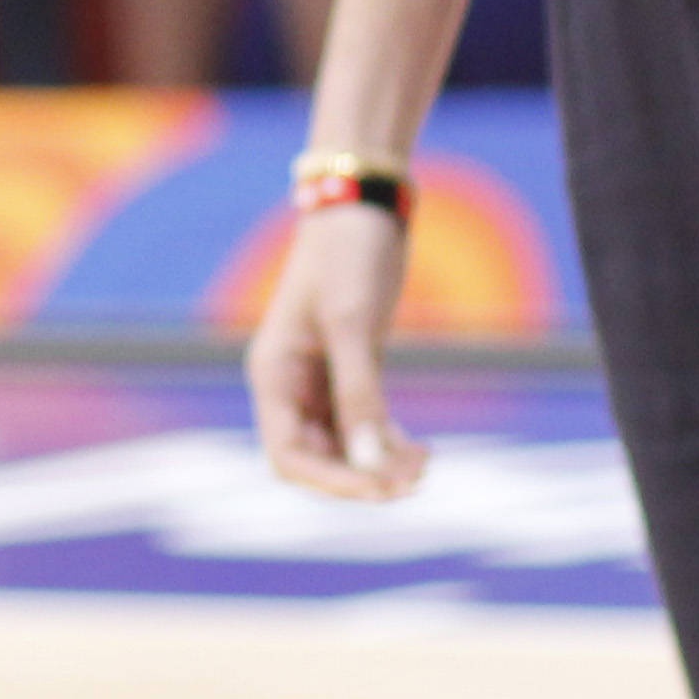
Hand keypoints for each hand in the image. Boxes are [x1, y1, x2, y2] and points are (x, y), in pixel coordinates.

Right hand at [248, 198, 430, 498]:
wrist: (362, 210)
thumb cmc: (347, 258)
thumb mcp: (353, 324)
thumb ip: (360, 395)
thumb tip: (371, 463)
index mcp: (273, 374)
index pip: (288, 456)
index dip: (331, 482)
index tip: (381, 488)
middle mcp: (290, 385)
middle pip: (317, 460)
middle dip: (362, 477)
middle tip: (413, 482)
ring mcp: (320, 380)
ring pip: (345, 448)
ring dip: (381, 464)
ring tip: (426, 464)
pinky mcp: (351, 371)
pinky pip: (364, 426)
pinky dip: (390, 443)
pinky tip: (423, 449)